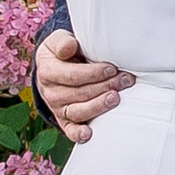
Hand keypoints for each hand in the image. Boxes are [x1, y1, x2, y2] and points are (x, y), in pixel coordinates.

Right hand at [35, 28, 132, 143]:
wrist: (53, 67)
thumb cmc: (62, 52)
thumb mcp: (59, 40)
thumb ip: (63, 42)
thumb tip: (69, 46)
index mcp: (48, 71)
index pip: (72, 75)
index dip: (94, 73)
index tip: (112, 69)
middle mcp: (51, 92)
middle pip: (79, 93)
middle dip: (105, 86)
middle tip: (126, 80)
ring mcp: (57, 108)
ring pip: (77, 111)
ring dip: (98, 106)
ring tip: (115, 98)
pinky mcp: (63, 119)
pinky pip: (69, 129)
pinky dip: (77, 134)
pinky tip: (89, 134)